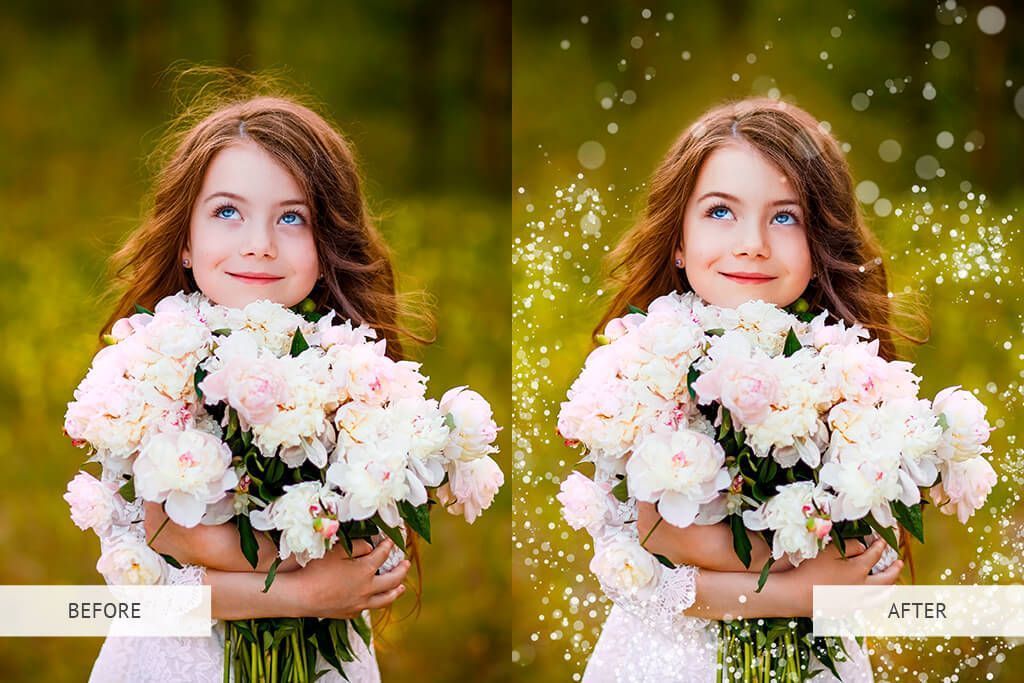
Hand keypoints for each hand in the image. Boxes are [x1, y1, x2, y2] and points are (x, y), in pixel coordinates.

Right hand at [287, 539, 409, 619]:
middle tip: (406, 563)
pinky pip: (367, 608)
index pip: (382, 555)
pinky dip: (374, 602)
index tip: (391, 540)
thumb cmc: (315, 570)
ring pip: (385, 599)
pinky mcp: (349, 613)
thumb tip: (370, 548)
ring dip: (395, 591)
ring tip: (401, 587)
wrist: (300, 596)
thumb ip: (357, 546)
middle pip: (392, 580)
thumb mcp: (336, 551)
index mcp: (365, 571)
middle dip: (401, 570)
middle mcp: (367, 589)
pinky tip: (373, 599)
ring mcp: (360, 604)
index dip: (388, 545)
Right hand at [788, 538, 902, 615]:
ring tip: (894, 587)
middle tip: (899, 563)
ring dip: (888, 590)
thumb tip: (863, 548)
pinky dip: (873, 601)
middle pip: (885, 579)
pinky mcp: (845, 609)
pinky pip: (866, 606)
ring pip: (878, 597)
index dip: (880, 546)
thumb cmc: (809, 569)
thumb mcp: (828, 550)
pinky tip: (871, 599)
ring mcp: (854, 600)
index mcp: (857, 569)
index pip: (874, 555)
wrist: (795, 594)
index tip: (884, 540)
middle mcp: (860, 587)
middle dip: (893, 570)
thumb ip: (849, 546)